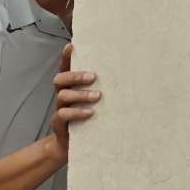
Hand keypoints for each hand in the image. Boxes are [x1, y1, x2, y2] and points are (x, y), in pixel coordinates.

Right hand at [48, 44, 99, 164]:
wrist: (70, 143)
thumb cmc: (88, 115)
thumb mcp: (96, 100)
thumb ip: (104, 86)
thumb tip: (129, 71)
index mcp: (71, 86)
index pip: (65, 68)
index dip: (66, 57)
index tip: (72, 46)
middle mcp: (63, 94)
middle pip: (60, 79)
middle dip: (76, 76)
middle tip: (93, 76)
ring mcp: (59, 109)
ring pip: (63, 96)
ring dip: (81, 95)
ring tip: (98, 96)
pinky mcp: (59, 123)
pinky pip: (63, 115)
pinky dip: (77, 112)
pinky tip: (90, 113)